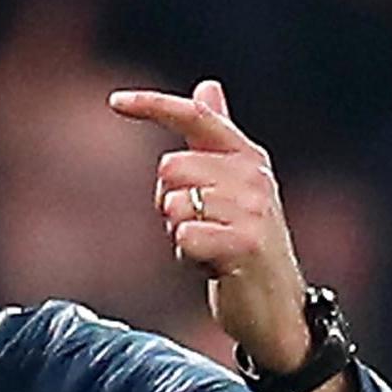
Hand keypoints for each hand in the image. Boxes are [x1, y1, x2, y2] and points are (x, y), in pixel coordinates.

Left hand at [108, 79, 308, 373]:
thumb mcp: (234, 186)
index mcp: (247, 155)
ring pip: (173, 205)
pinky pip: (183, 236)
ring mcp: (252, 209)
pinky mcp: (244, 245)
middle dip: (167, 202)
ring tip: (207, 248)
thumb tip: (208, 85)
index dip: (153, 105)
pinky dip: (185, 256)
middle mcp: (253, 175)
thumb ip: (218, 138)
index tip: (115, 101)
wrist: (277, 306)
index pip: (196, 116)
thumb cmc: (245, 244)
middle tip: (196, 226)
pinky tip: (210, 266)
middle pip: (169, 167)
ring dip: (177, 232)